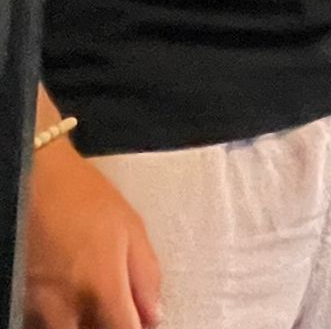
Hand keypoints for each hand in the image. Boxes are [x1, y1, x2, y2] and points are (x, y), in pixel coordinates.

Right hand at [25, 146, 163, 328]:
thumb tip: (155, 315)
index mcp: (100, 288)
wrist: (31, 177)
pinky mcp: (14, 298)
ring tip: (85, 298)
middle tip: (111, 308)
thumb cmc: (83, 196)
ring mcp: (32, 308)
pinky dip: (52, 318)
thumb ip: (146, 276)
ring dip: (77, 323)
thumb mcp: (131, 228)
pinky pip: (35, 322)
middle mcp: (63, 307)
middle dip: (104, 327)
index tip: (138, 322)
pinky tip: (61, 296)